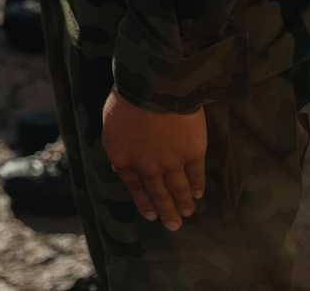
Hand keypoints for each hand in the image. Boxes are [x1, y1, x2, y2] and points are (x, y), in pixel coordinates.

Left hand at [101, 89, 206, 231]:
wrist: (153, 83)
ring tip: (187, 213)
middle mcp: (146, 167)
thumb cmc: (128, 96)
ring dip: (183, 204)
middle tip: (173, 225)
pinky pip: (195, 175)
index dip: (144, 202)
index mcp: (123, 158)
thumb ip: (116, 148)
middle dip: (166, 211)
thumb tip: (118, 169)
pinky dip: (197, 186)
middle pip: (158, 194)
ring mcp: (170, 163)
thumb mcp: (110, 122)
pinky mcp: (192, 154)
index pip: (134, 187)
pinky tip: (198, 193)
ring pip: (178, 190)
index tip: (151, 215)